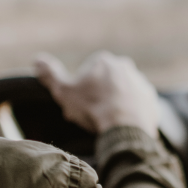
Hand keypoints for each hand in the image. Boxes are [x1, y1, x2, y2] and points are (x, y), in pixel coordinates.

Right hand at [35, 51, 158, 138]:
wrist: (124, 127)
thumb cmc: (92, 107)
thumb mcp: (64, 91)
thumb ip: (50, 74)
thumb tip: (37, 59)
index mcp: (104, 60)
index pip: (88, 73)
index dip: (81, 91)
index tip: (80, 105)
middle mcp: (125, 66)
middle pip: (105, 82)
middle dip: (98, 96)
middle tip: (92, 115)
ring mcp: (140, 82)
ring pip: (121, 94)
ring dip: (114, 104)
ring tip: (106, 123)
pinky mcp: (151, 100)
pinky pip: (136, 106)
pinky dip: (129, 114)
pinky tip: (120, 126)